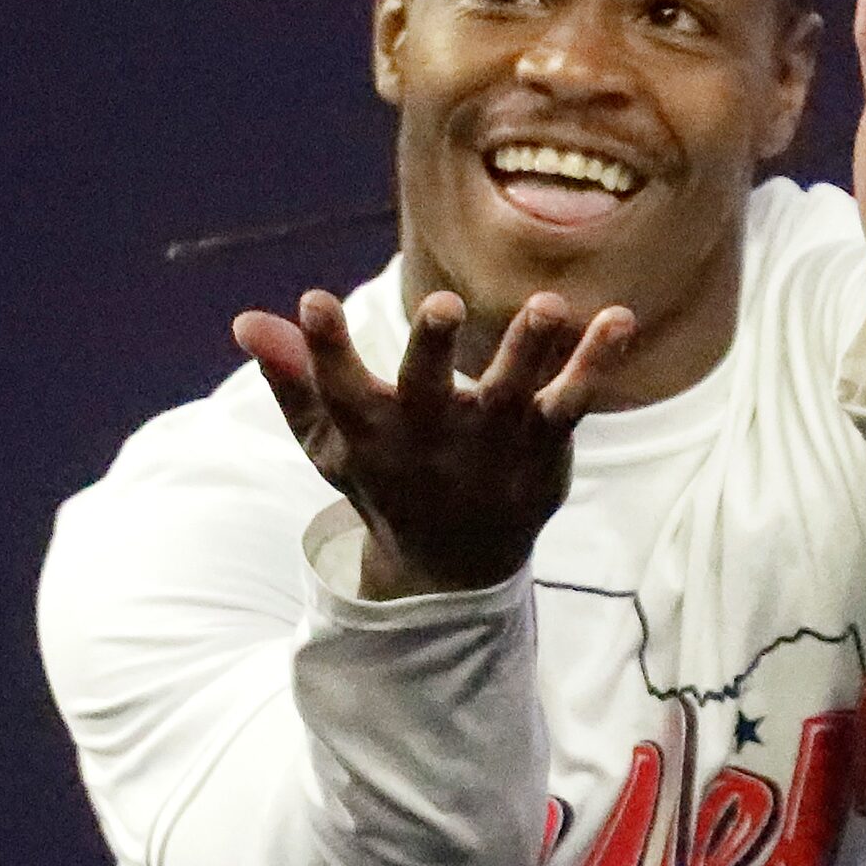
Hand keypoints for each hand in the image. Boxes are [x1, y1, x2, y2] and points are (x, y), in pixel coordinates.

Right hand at [232, 290, 636, 598]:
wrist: (453, 565)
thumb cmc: (384, 481)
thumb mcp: (331, 441)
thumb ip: (295, 380)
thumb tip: (246, 320)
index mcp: (372, 431)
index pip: (338, 386)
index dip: (323, 346)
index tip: (314, 301)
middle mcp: (429, 436)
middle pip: (427, 390)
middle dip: (432, 349)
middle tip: (443, 304)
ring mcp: (490, 442)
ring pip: (511, 394)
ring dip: (529, 349)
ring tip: (550, 304)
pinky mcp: (541, 445)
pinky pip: (572, 402)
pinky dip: (595, 363)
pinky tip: (619, 319)